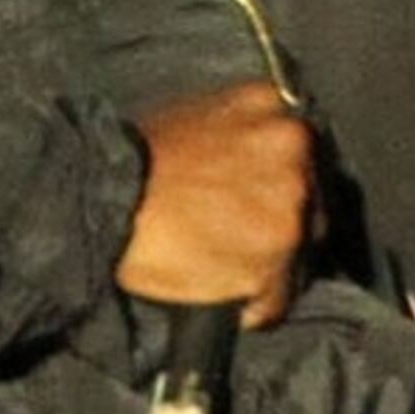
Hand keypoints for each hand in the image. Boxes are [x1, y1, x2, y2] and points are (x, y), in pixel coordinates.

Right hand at [117, 79, 314, 328]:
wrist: (100, 198)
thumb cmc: (134, 162)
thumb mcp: (197, 115)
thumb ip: (243, 131)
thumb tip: (258, 161)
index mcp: (274, 108)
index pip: (306, 156)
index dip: (284, 187)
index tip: (264, 204)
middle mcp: (294, 150)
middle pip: (314, 205)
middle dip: (286, 228)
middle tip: (241, 241)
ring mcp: (291, 207)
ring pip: (301, 253)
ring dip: (273, 269)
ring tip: (228, 270)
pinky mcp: (277, 259)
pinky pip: (279, 297)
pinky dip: (258, 305)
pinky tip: (226, 297)